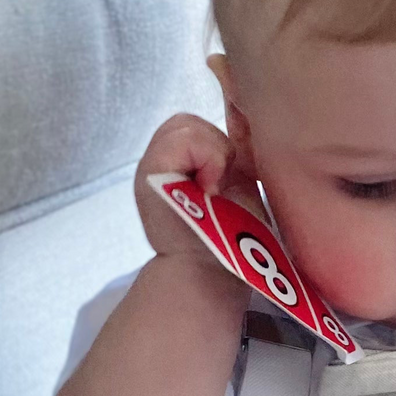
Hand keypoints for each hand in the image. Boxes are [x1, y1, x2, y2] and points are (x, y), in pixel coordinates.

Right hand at [133, 113, 265, 262]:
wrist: (214, 274)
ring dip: (213, 155)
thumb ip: (232, 155)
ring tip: (214, 192)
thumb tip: (246, 122)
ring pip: (187, 125)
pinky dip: (207, 158)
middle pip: (190, 121)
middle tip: (221, 190)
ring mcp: (151, 166)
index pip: (196, 126)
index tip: (228, 183)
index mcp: (180, 166)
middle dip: (216, 149)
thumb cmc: (234, 239)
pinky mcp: (149, 173)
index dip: (220, 145)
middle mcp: (160, 163)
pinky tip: (209, 190)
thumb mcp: (238, 185)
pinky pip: (184, 137)